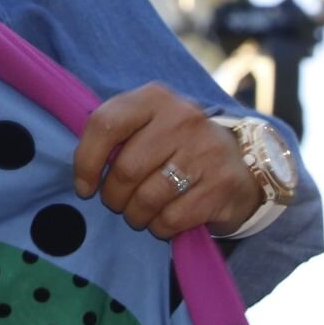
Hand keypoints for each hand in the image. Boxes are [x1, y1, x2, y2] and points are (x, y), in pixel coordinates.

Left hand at [71, 83, 260, 239]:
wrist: (239, 164)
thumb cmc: (175, 146)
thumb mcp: (145, 126)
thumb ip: (114, 136)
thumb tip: (83, 172)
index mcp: (155, 98)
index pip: (105, 124)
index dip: (86, 161)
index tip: (85, 186)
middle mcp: (183, 118)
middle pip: (126, 169)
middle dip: (113, 196)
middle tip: (117, 203)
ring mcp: (206, 150)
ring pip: (148, 198)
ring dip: (135, 214)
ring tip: (139, 213)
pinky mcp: (222, 184)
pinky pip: (171, 218)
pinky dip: (160, 227)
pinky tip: (163, 220)